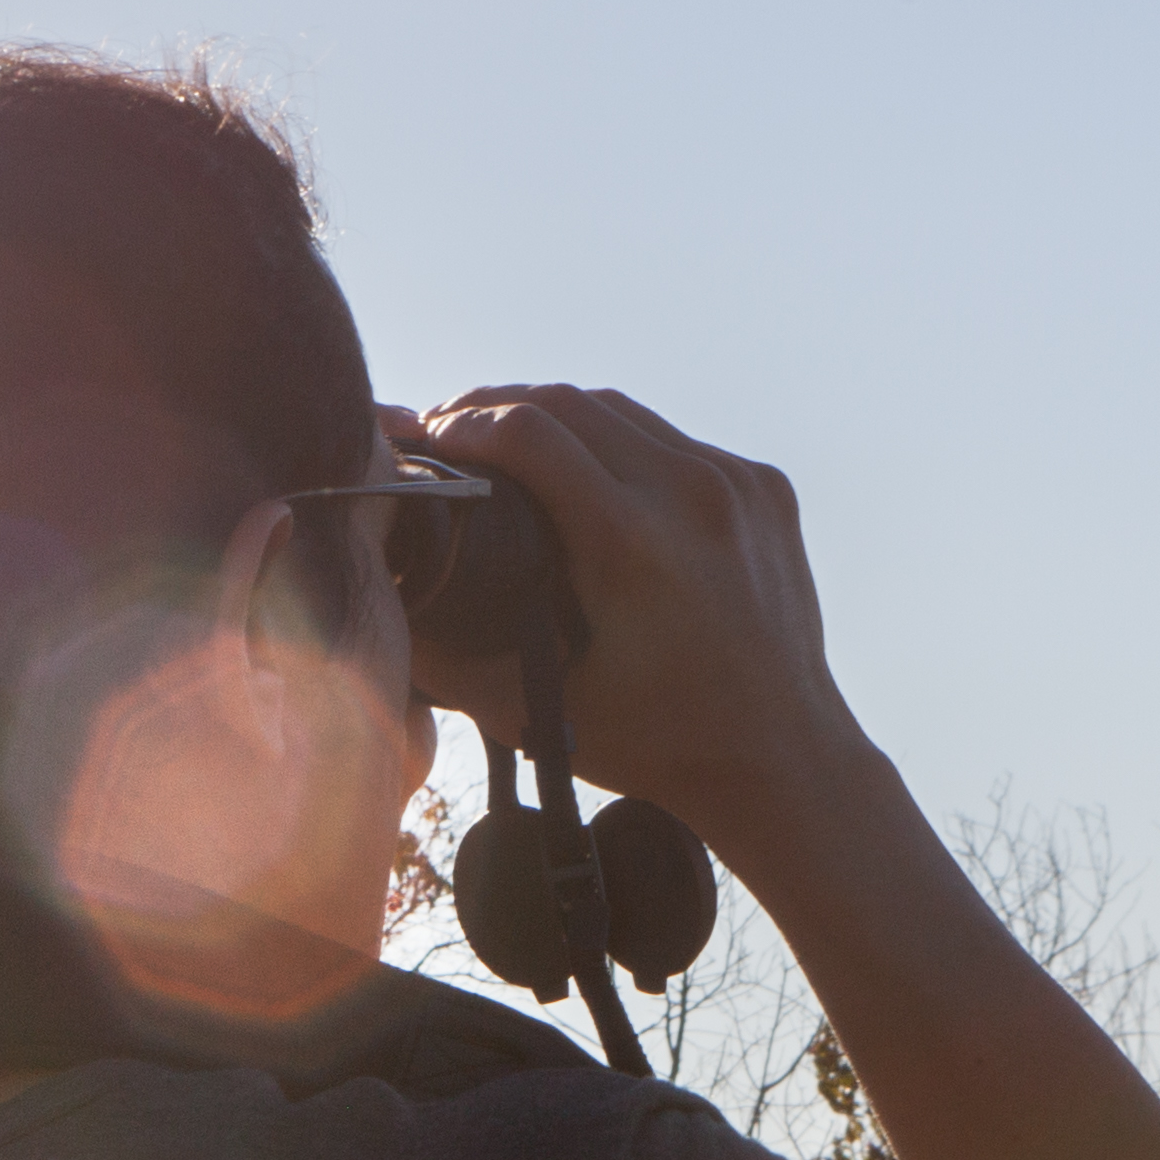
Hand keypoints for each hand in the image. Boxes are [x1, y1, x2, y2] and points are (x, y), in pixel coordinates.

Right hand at [398, 387, 876, 857]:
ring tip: (509, 438)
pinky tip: (590, 469)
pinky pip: (675, 440)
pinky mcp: (764, 488)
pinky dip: (622, 444)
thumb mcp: (537, 709)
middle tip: (449, 425)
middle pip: (571, 402)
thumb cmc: (659, 745)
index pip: (530, 432)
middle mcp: (692, 496)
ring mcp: (737, 485)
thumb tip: (377, 600)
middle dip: (498, 406)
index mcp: (632, 544)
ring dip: (558, 415)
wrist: (782, 757)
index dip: (465, 424)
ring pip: (623, 411)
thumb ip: (448, 655)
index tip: (427, 437)